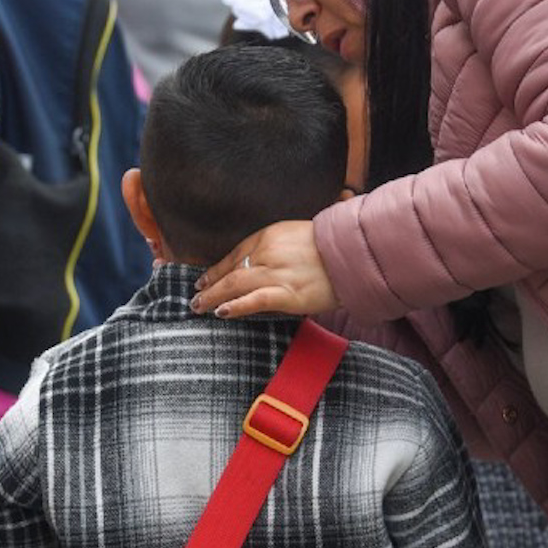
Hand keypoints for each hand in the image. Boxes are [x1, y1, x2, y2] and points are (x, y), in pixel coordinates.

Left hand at [190, 221, 338, 318]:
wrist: (352, 255)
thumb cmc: (329, 247)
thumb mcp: (296, 236)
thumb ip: (275, 248)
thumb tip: (257, 263)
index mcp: (268, 236)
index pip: (235, 254)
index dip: (217, 269)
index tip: (204, 279)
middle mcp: (267, 253)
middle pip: (230, 271)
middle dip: (210, 285)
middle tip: (195, 297)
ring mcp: (276, 274)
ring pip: (235, 286)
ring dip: (214, 297)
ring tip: (200, 307)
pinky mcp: (287, 294)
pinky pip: (255, 300)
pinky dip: (236, 306)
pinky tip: (222, 312)